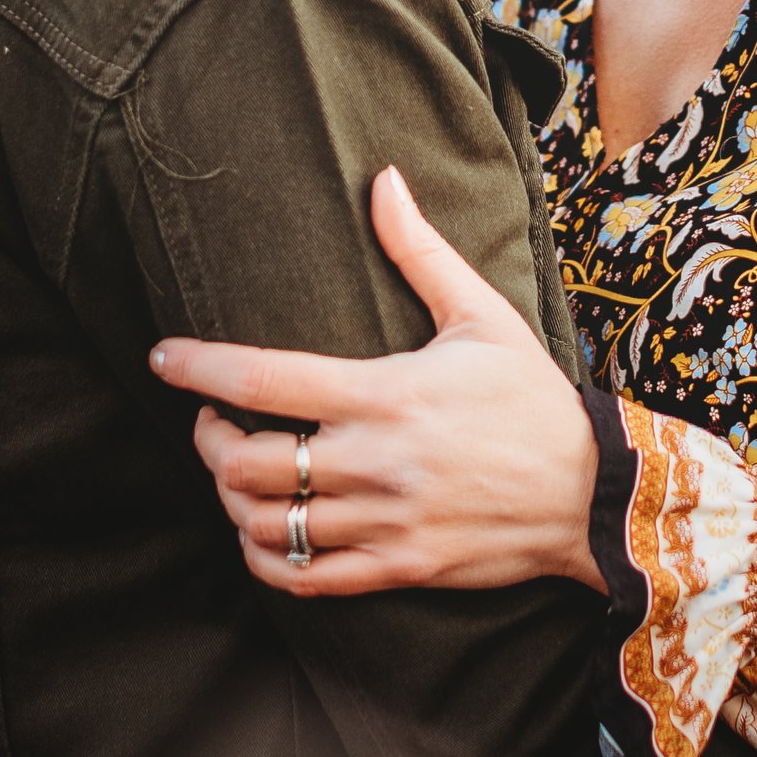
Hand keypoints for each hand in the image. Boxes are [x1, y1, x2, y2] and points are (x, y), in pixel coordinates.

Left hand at [148, 166, 605, 597]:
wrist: (592, 493)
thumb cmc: (531, 398)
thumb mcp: (481, 315)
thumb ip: (420, 251)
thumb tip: (382, 179)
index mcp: (385, 392)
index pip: (264, 379)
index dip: (200, 368)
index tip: (164, 358)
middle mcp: (376, 460)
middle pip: (247, 464)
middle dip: (210, 443)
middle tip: (211, 425)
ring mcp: (384, 521)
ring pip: (268, 524)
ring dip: (234, 501)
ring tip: (237, 476)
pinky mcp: (398, 568)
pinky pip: (305, 578)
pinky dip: (267, 559)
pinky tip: (266, 534)